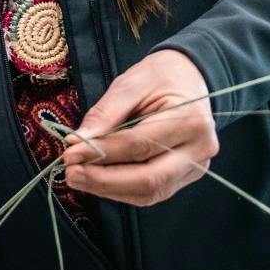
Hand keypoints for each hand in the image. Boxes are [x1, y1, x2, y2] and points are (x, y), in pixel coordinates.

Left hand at [62, 49, 216, 206]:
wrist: (189, 77)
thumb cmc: (159, 77)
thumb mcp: (130, 84)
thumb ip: (105, 114)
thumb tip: (77, 142)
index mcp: (190, 120)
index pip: (139, 146)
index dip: (101, 153)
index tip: (70, 153)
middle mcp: (199, 150)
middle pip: (149, 179)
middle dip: (104, 180)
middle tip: (71, 173)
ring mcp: (196, 167)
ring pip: (150, 192)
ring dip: (110, 189)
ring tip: (78, 178)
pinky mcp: (185, 176)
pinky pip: (152, 192)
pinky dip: (122, 190)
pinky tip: (98, 180)